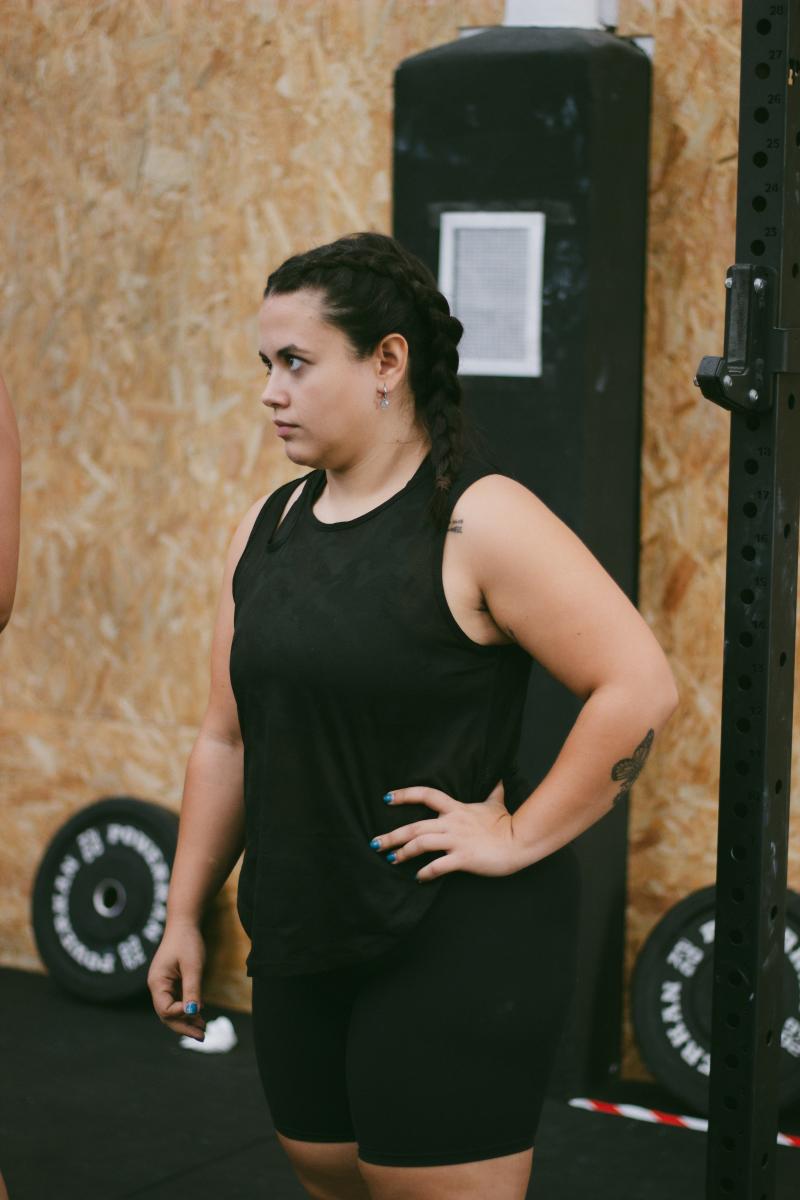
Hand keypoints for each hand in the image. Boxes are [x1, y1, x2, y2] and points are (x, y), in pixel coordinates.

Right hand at [147, 919, 206, 1040]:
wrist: (184, 923)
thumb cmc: (187, 941)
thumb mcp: (193, 966)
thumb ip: (192, 990)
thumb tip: (193, 1013)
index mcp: (157, 982)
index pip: (165, 1009)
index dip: (180, 1014)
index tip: (198, 1012)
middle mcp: (157, 986)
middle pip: (166, 1014)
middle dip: (183, 1026)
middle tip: (202, 1036)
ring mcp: (163, 985)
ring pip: (172, 1010)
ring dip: (186, 1020)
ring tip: (203, 1030)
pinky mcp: (171, 982)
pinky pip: (176, 1001)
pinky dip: (187, 1010)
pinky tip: (199, 1015)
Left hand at [372, 778, 528, 881]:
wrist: (520, 840)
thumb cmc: (507, 823)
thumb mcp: (496, 804)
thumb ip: (493, 792)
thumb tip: (498, 779)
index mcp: (456, 808)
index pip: (426, 795)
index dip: (405, 795)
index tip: (387, 798)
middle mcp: (452, 823)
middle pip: (414, 826)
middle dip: (392, 835)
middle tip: (375, 843)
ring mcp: (456, 840)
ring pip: (421, 844)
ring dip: (403, 853)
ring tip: (392, 859)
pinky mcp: (463, 858)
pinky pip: (438, 866)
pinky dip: (425, 872)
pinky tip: (418, 877)